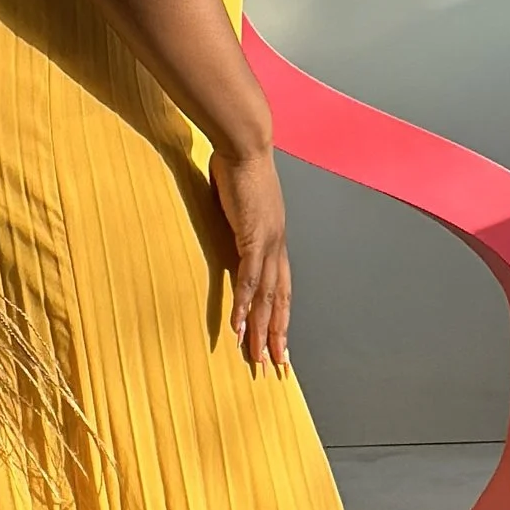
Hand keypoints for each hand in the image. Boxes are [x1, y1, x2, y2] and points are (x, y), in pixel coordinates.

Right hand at [209, 140, 291, 372]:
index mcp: (275, 238)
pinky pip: (248, 280)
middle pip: (280, 300)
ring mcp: (267, 243)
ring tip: (257, 357)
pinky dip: (245, 306)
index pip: (281, 286)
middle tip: (276, 365)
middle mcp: (277, 245)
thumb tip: (227, 219)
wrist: (245, 145)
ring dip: (262, 330)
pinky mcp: (252, 238)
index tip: (280, 339)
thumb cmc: (240, 166)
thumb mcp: (240, 199)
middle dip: (278, 334)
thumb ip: (237, 216)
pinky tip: (240, 326)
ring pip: (267, 297)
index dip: (281, 314)